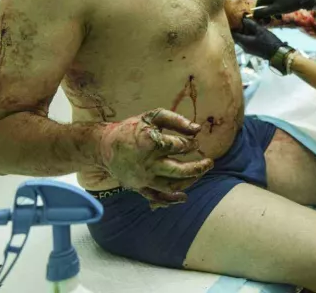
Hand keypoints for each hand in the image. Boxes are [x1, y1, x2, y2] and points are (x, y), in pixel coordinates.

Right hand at [98, 109, 213, 207]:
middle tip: (210, 163)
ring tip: (200, 173)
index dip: (191, 144)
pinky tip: (183, 198)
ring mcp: (143, 178)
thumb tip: (197, 129)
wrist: (104, 146)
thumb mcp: (153, 117)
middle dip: (198, 168)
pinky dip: (170, 200)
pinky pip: (156, 197)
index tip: (195, 142)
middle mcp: (148, 164)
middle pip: (179, 171)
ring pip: (171, 185)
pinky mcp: (138, 187)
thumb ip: (176, 120)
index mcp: (151, 144)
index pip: (180, 147)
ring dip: (189, 182)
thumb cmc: (132, 129)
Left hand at [232, 17, 283, 59]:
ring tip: (250, 24)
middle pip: (237, 37)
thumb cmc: (269, 42)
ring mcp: (249, 49)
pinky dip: (249, 36)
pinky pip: (248, 41)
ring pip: (243, 39)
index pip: (233, 34)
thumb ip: (251, 25)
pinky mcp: (253, 50)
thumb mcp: (261, 31)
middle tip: (242, 21)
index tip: (234, 21)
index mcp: (244, 42)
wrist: (277, 53)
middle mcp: (244, 47)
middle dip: (239, 29)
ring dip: (245, 32)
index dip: (233, 27)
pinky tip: (255, 30)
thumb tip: (244, 20)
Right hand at [254, 0, 314, 18]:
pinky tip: (282, 11)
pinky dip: (278, 5)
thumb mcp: (275, 10)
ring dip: (273, 9)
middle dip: (268, 11)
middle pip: (266, 1)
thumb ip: (264, 12)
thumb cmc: (290, 3)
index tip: (263, 20)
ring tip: (278, 16)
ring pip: (272, 0)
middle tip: (271, 20)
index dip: (260, 12)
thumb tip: (254, 15)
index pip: (259, 2)